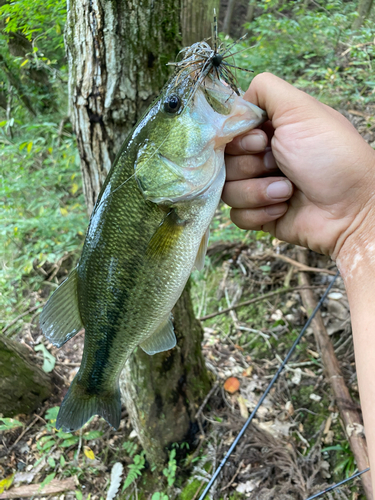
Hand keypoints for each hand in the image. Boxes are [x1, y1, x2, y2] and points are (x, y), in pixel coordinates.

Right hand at [222, 73, 374, 259]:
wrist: (350, 209)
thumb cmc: (331, 156)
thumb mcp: (300, 109)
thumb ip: (265, 90)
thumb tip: (236, 102)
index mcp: (269, 130)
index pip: (228, 132)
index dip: (238, 138)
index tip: (261, 140)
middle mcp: (261, 157)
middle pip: (223, 161)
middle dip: (250, 165)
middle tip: (278, 164)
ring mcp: (258, 187)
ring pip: (226, 190)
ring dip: (258, 191)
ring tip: (287, 190)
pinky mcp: (260, 215)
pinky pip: (237, 215)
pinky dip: (260, 212)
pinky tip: (283, 208)